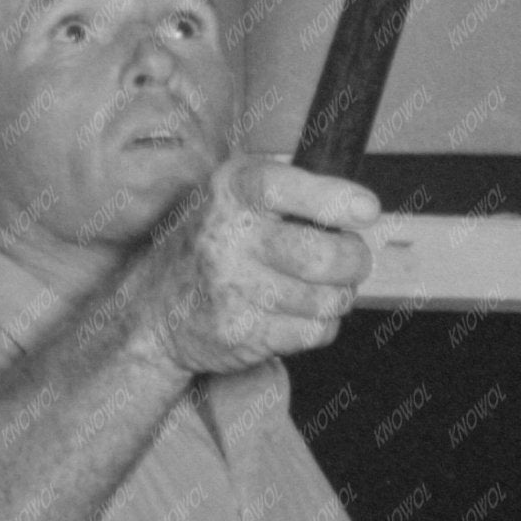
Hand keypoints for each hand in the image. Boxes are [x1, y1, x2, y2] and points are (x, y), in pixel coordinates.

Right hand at [145, 156, 378, 375]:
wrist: (154, 307)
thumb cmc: (212, 242)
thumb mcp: (233, 196)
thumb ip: (289, 192)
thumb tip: (362, 209)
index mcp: (230, 190)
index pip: (282, 188)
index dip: (332, 199)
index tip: (367, 209)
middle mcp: (228, 237)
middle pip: (322, 256)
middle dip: (355, 260)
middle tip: (351, 258)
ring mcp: (234, 288)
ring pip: (328, 299)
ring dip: (337, 296)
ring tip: (316, 287)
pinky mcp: (243, 332)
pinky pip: (314, 331)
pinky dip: (319, 324)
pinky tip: (295, 312)